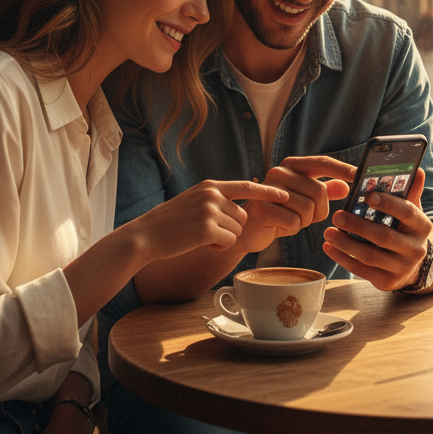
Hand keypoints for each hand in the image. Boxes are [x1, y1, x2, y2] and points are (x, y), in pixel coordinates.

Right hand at [126, 179, 290, 260]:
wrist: (146, 236)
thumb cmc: (170, 223)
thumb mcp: (193, 201)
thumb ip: (215, 199)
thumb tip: (240, 208)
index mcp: (210, 186)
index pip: (246, 186)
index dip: (268, 192)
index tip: (286, 195)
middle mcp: (212, 195)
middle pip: (243, 216)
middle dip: (230, 228)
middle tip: (205, 231)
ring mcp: (210, 211)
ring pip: (237, 230)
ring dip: (223, 239)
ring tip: (199, 236)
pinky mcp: (207, 229)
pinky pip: (228, 242)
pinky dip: (217, 247)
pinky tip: (199, 243)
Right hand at [238, 156, 353, 252]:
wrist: (250, 229)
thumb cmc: (281, 213)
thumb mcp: (305, 201)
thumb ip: (324, 191)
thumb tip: (345, 186)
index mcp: (292, 165)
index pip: (322, 163)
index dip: (343, 169)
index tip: (361, 176)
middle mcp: (280, 171)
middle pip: (319, 191)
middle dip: (319, 210)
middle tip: (306, 216)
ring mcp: (270, 188)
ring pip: (308, 208)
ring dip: (304, 221)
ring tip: (290, 219)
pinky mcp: (264, 207)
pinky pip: (295, 222)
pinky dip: (293, 229)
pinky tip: (281, 226)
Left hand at [322, 167, 431, 290]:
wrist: (411, 265)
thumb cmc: (404, 229)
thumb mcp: (411, 211)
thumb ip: (410, 191)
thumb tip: (416, 168)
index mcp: (422, 226)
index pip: (407, 213)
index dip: (388, 204)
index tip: (368, 196)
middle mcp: (416, 249)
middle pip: (384, 236)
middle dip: (358, 225)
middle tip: (337, 215)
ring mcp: (402, 268)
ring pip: (370, 256)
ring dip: (346, 244)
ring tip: (328, 232)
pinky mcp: (387, 282)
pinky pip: (362, 271)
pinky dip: (343, 259)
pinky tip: (329, 247)